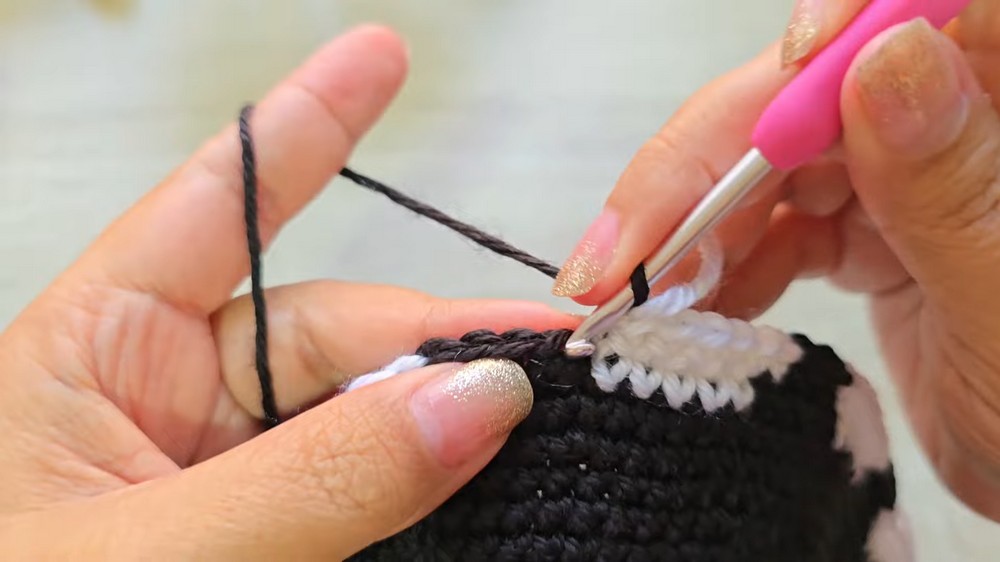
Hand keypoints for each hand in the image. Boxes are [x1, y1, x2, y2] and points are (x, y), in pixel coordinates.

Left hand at [0, 26, 571, 559]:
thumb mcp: (153, 560)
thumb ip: (316, 480)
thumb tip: (477, 397)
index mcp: (97, 356)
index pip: (220, 208)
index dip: (308, 124)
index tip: (385, 56)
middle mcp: (166, 403)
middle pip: (335, 333)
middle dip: (445, 336)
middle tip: (558, 359)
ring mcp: (224, 480)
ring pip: (370, 422)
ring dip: (455, 420)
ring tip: (554, 417)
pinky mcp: (271, 542)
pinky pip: (372, 496)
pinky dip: (437, 494)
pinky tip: (500, 487)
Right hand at [552, 1, 999, 519]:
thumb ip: (952, 188)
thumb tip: (882, 56)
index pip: (906, 22)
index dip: (818, 47)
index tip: (742, 128)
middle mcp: (951, 127)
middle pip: (800, 103)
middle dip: (700, 175)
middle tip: (617, 258)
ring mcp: (904, 181)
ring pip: (770, 166)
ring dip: (695, 228)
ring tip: (638, 297)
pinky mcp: (872, 234)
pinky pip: (781, 225)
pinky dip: (728, 266)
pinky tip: (696, 307)